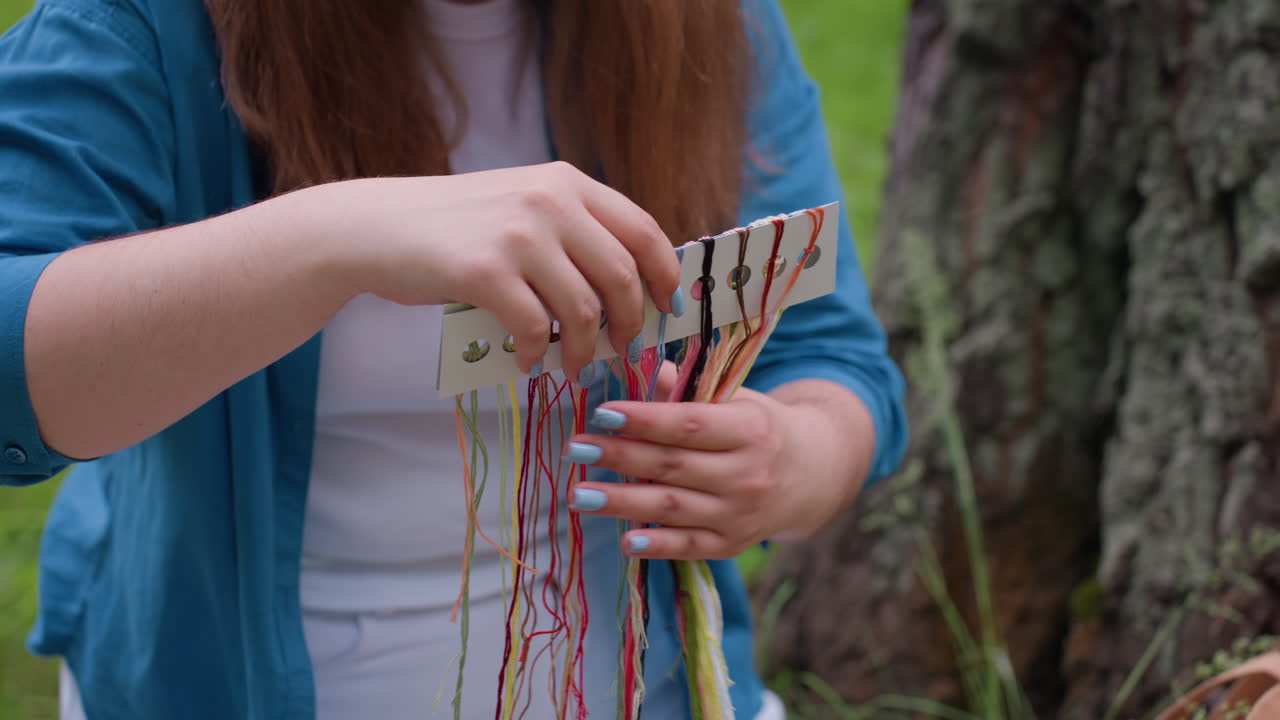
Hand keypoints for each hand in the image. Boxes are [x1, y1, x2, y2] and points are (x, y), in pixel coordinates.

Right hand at [299, 162, 680, 377]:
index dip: (664, 277)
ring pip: (584, 310)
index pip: (643, 230)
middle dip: (630, 324)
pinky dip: (539, 354)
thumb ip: (574, 232)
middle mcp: (550, 201)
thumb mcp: (523, 206)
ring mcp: (518, 235)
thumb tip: (632, 291)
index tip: (664, 309)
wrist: (377, 227)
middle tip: (622, 350)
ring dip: (585, 350)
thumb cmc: (455, 227)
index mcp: (567, 183)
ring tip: (571, 366)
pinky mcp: (485, 271)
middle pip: (622, 276)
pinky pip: (537, 328)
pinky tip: (528, 362)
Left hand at [564, 363, 860, 559]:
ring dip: (622, 502)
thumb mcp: (737, 401)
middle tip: (574, 449)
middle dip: (620, 457)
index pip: (690, 425)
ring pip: (673, 508)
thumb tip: (651, 373)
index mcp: (750, 429)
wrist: (812, 474)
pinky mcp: (732, 544)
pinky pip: (690, 546)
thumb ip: (691, 393)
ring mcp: (740, 514)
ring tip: (578, 495)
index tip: (602, 413)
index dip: (645, 420)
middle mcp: (747, 474)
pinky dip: (658, 546)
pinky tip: (624, 540)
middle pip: (673, 466)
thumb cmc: (760, 427)